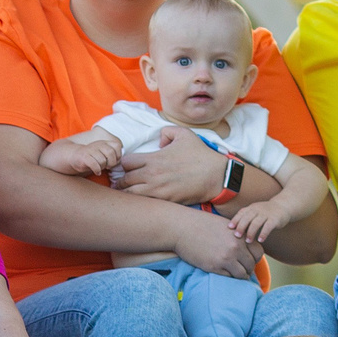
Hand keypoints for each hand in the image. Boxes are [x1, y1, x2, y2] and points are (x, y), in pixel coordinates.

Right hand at [45, 131, 125, 176]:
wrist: (71, 157)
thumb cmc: (89, 158)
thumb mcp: (101, 154)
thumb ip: (111, 155)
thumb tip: (121, 162)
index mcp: (103, 143)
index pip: (117, 145)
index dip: (118, 155)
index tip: (113, 161)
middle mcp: (97, 145)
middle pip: (111, 153)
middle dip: (111, 162)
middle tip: (107, 166)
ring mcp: (90, 150)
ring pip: (103, 160)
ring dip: (102, 167)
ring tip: (99, 168)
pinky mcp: (83, 157)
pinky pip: (94, 164)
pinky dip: (97, 170)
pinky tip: (96, 172)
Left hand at [110, 127, 225, 202]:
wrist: (216, 177)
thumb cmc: (201, 155)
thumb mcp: (184, 134)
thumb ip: (167, 132)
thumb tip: (159, 140)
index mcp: (154, 159)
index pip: (125, 162)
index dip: (124, 164)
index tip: (127, 166)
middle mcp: (152, 176)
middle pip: (124, 181)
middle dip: (121, 181)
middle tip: (122, 182)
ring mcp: (158, 191)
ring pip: (130, 196)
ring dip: (127, 194)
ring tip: (127, 193)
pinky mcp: (165, 202)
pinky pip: (145, 205)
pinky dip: (140, 203)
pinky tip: (141, 201)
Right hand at [173, 210, 261, 278]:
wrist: (181, 228)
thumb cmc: (201, 224)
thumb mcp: (225, 225)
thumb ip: (237, 236)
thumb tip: (246, 247)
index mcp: (240, 236)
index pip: (259, 252)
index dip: (254, 258)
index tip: (247, 259)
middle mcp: (236, 247)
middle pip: (251, 265)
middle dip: (247, 268)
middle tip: (241, 269)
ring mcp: (226, 258)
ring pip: (242, 274)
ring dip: (239, 275)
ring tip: (234, 273)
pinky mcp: (214, 267)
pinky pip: (229, 277)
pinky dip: (228, 276)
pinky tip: (223, 272)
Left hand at [229, 198, 288, 244]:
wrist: (283, 206)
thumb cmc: (266, 213)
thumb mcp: (255, 212)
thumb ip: (246, 219)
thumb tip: (232, 231)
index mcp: (251, 208)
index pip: (241, 213)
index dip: (235, 220)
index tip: (229, 228)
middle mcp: (258, 210)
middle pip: (247, 218)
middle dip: (241, 227)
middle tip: (237, 236)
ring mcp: (266, 214)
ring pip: (256, 223)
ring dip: (251, 232)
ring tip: (248, 241)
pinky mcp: (275, 219)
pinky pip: (268, 226)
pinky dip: (263, 233)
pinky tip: (260, 240)